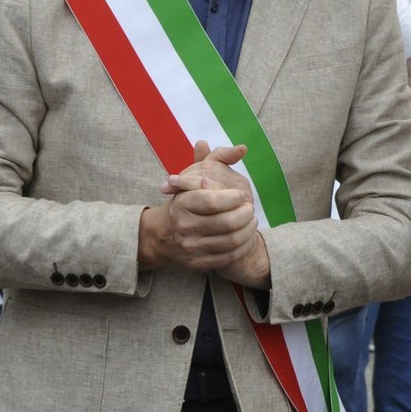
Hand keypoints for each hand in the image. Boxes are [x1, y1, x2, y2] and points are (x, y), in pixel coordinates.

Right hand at [140, 141, 260, 273]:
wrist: (159, 237)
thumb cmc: (182, 203)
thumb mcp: (192, 178)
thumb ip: (216, 159)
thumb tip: (242, 148)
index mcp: (182, 204)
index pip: (213, 201)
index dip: (233, 198)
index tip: (241, 195)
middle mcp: (185, 227)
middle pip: (226, 223)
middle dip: (245, 215)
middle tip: (250, 208)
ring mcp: (191, 247)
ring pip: (231, 241)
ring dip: (248, 230)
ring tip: (251, 220)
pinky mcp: (198, 263)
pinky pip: (228, 257)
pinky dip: (242, 246)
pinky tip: (247, 236)